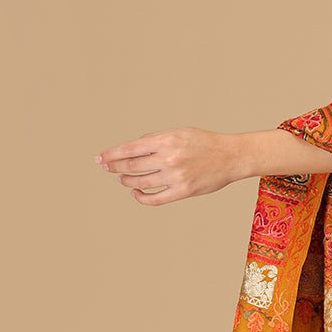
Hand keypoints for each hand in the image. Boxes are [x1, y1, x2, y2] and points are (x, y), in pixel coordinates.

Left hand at [95, 127, 242, 204]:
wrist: (231, 156)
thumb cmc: (205, 143)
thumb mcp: (179, 132)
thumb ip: (155, 139)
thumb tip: (131, 149)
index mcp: (167, 140)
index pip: (130, 149)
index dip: (111, 155)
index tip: (100, 159)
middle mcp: (169, 158)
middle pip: (131, 166)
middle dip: (115, 167)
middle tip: (108, 168)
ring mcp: (176, 176)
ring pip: (140, 182)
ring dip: (127, 181)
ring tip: (124, 178)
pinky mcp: (183, 191)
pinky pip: (155, 199)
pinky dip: (141, 197)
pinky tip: (136, 192)